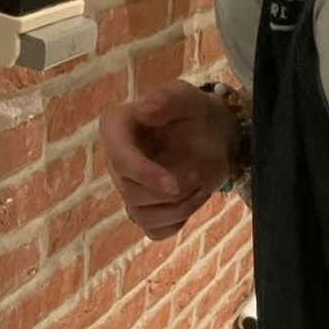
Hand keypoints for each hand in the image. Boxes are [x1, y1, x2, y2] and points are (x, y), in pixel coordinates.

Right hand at [99, 80, 233, 240]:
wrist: (211, 136)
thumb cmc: (193, 113)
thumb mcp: (185, 97)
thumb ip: (166, 100)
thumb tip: (144, 112)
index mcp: (116, 130)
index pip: (119, 159)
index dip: (145, 176)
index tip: (173, 184)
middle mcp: (116, 163)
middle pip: (131, 194)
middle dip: (171, 193)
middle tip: (199, 175)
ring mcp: (130, 190)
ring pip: (143, 217)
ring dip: (179, 208)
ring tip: (201, 187)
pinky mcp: (148, 211)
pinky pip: (156, 231)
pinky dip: (179, 222)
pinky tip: (193, 200)